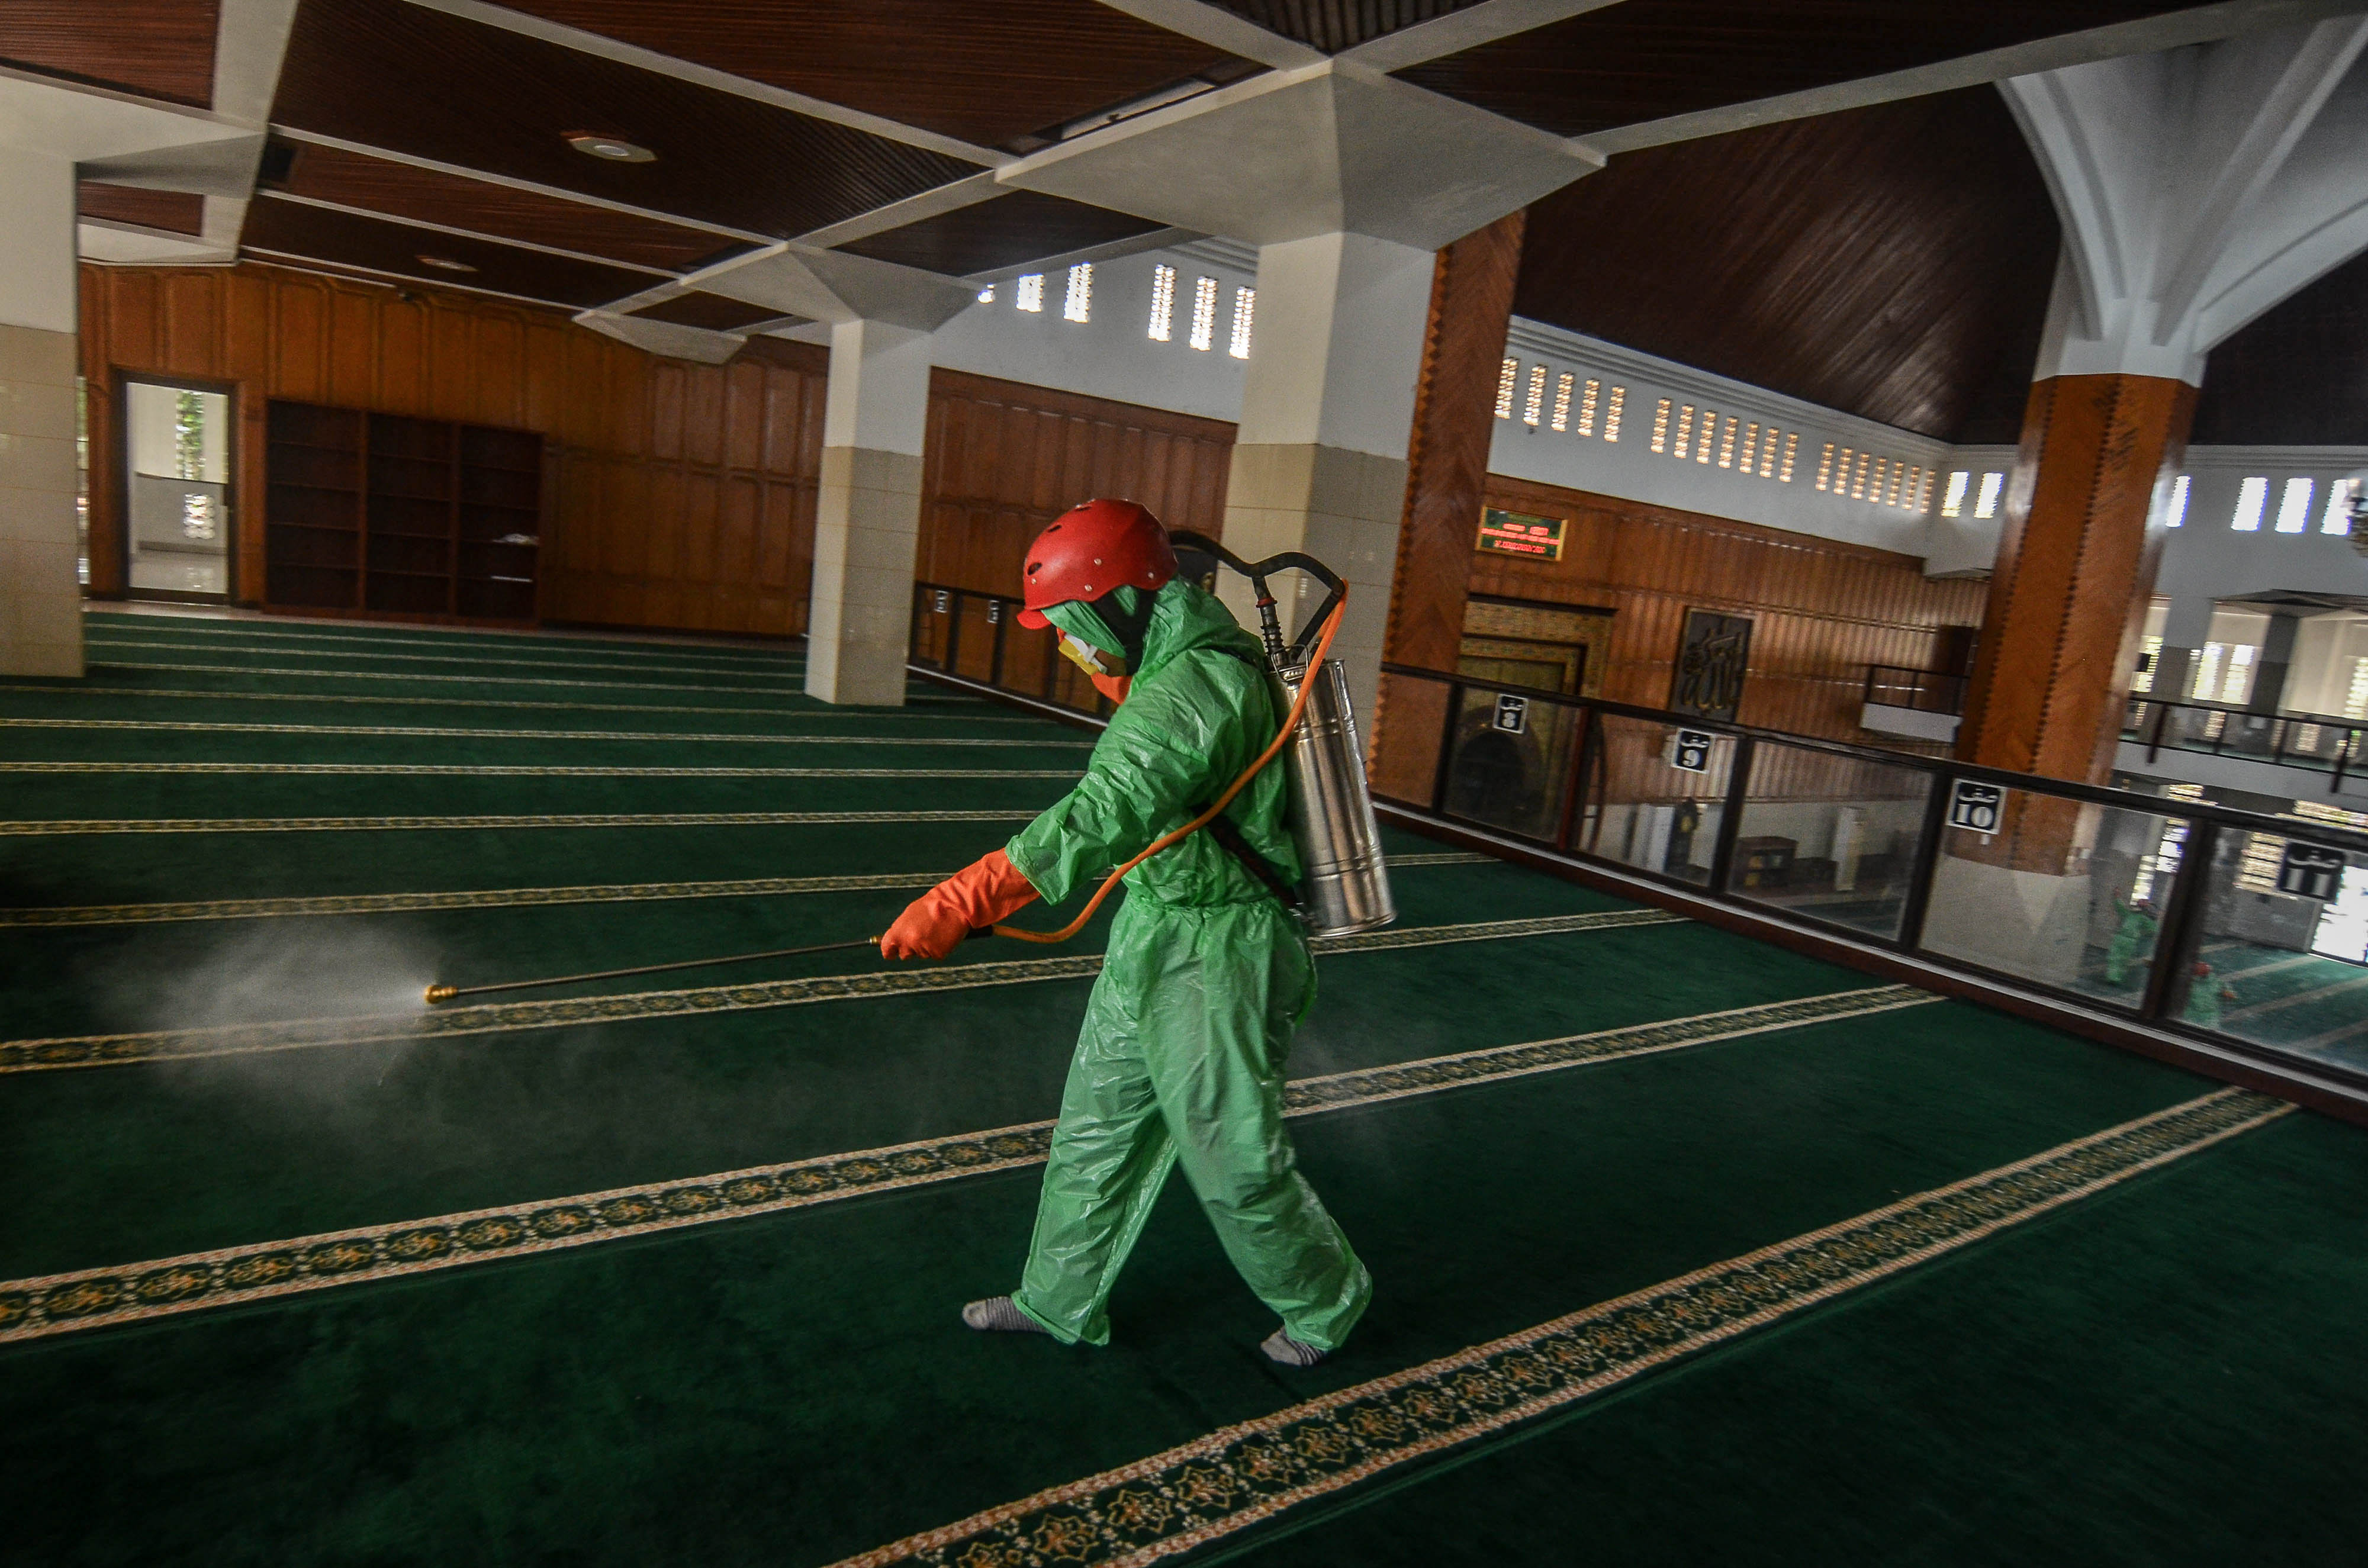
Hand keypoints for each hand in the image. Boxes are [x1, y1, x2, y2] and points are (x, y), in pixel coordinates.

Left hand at [877, 849, 1040, 960]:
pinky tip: (944, 934)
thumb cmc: (933, 906)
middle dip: (911, 948)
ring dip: (927, 945)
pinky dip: (940, 947)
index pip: (887, 950)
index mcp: (899, 932)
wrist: (955, 905)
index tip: (892, 953)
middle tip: (923, 934)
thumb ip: (901, 929)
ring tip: (936, 929)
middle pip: (905, 954)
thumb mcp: (910, 914)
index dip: (890, 952)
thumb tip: (895, 941)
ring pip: (922, 954)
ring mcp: (923, 950)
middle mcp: (909, 943)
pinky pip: (936, 955)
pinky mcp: (938, 954)